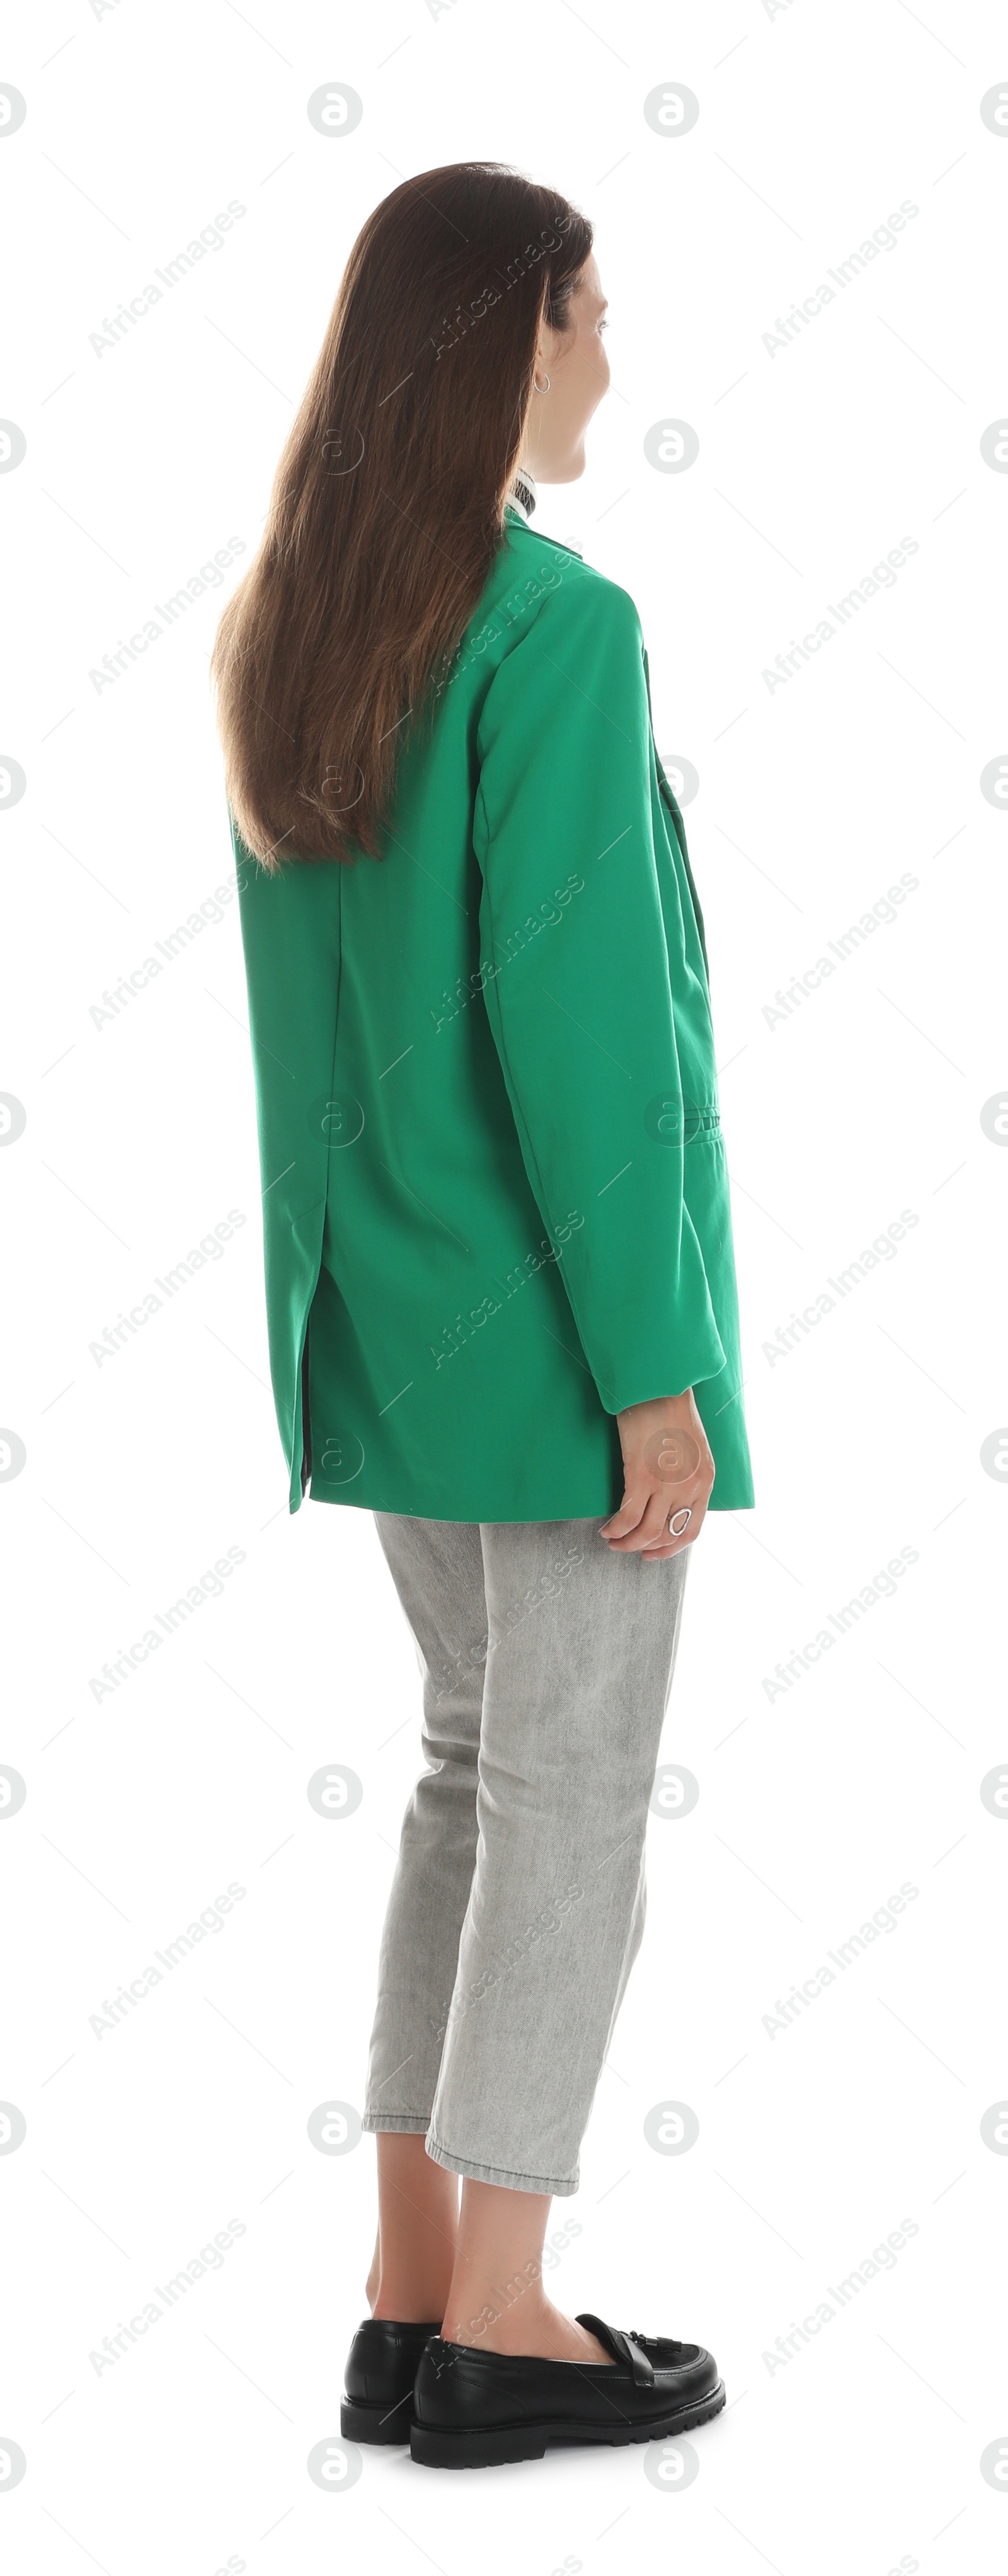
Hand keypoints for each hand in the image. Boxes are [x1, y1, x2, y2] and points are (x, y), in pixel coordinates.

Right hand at [600, 1389, 713, 1558]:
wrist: (658, 1383)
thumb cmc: (670, 1409)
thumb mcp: (691, 1448)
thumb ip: (685, 1476)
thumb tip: (666, 1501)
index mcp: (705, 1480)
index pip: (691, 1530)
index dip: (670, 1549)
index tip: (653, 1553)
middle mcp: (690, 1486)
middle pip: (667, 1535)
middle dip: (645, 1547)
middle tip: (627, 1547)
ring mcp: (667, 1483)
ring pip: (646, 1532)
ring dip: (627, 1543)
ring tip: (613, 1541)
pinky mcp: (642, 1475)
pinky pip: (627, 1516)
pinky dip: (615, 1528)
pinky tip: (606, 1528)